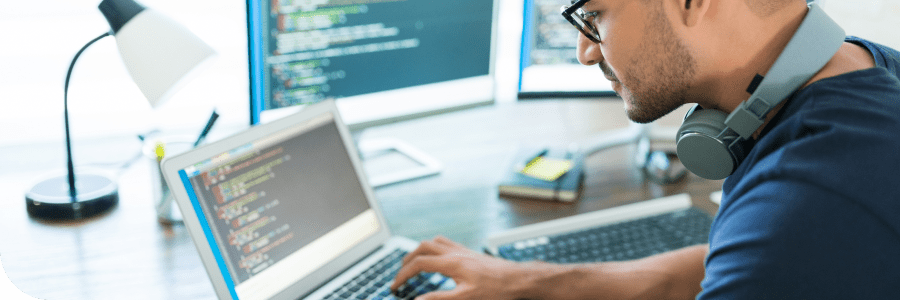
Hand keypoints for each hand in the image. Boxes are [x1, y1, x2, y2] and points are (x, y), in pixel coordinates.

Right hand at [390, 236, 530, 299]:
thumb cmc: (497, 289)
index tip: (395, 286)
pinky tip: (439, 259)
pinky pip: (448, 243)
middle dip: (408, 259)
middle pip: (423, 248)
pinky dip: (435, 248)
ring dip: (420, 250)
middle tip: (400, 273)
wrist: (519, 279)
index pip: (419, 264)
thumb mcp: (465, 298)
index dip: (403, 275)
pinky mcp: (471, 253)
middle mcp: (456, 253)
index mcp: (452, 263)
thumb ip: (439, 299)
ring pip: (435, 242)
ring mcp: (464, 251)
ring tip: (414, 262)